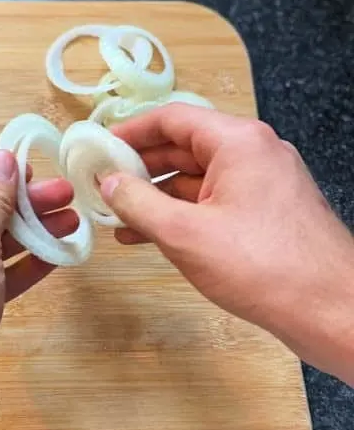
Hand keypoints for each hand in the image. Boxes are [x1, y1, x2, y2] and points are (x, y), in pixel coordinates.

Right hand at [100, 105, 353, 383]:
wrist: (331, 311)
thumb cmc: (261, 267)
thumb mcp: (184, 233)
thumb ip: (138, 203)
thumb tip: (108, 183)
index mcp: (238, 142)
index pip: (172, 118)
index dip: (130, 131)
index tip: (99, 148)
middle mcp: (255, 153)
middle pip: (185, 146)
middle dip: (141, 166)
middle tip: (102, 183)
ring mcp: (265, 183)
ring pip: (199, 178)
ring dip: (158, 195)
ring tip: (118, 216)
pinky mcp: (269, 213)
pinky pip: (216, 202)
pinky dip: (183, 214)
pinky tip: (151, 236)